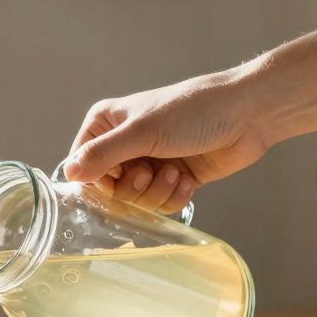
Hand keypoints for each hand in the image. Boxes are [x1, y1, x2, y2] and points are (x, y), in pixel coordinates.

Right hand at [65, 69, 273, 212]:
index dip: (99, 180)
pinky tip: (188, 179)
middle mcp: (124, 144)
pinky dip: (174, 196)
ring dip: (157, 192)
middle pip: (109, 190)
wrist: (248, 115)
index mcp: (106, 125)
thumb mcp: (143, 132)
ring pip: (136, 201)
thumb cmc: (194, 111)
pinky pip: (160, 205)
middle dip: (134, 188)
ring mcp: (149, 162)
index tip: (121, 173)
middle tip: (151, 170)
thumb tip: (68, 175)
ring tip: (175, 171)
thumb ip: (102, 155)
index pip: (81, 167)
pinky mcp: (172, 179)